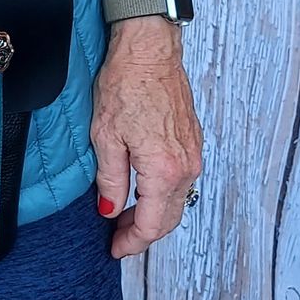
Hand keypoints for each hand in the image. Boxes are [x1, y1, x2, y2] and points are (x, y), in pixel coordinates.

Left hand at [92, 21, 201, 259]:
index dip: (132, 242)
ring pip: (177, 201)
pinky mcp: (193, 142)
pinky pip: (181, 181)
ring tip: (125, 215)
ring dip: (154, 214)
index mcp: (163, 170)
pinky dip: (163, 194)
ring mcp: (193, 154)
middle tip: (117, 238)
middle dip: (143, 233)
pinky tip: (142, 190)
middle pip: (169, 218)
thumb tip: (110, 210)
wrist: (149, 50)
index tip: (115, 249)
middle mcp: (186, 167)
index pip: (152, 224)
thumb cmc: (126, 85)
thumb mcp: (105, 138)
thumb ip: (110, 181)